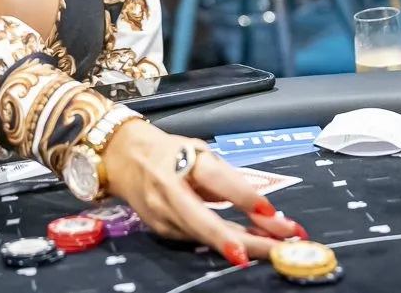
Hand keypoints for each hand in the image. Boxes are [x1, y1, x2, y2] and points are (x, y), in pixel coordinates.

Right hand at [103, 119, 305, 265]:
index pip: (215, 180)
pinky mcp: (160, 230)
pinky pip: (197, 239)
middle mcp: (167, 190)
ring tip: (275, 250)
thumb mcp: (199, 151)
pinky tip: (246, 246)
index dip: (244, 197)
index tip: (272, 214)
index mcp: (178, 161)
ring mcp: (161, 214)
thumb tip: (263, 211)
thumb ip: (227, 179)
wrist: (122, 157)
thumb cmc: (168, 151)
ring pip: (205, 236)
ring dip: (242, 245)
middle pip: (207, 221)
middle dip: (245, 239)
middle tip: (279, 249)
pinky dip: (223, 243)